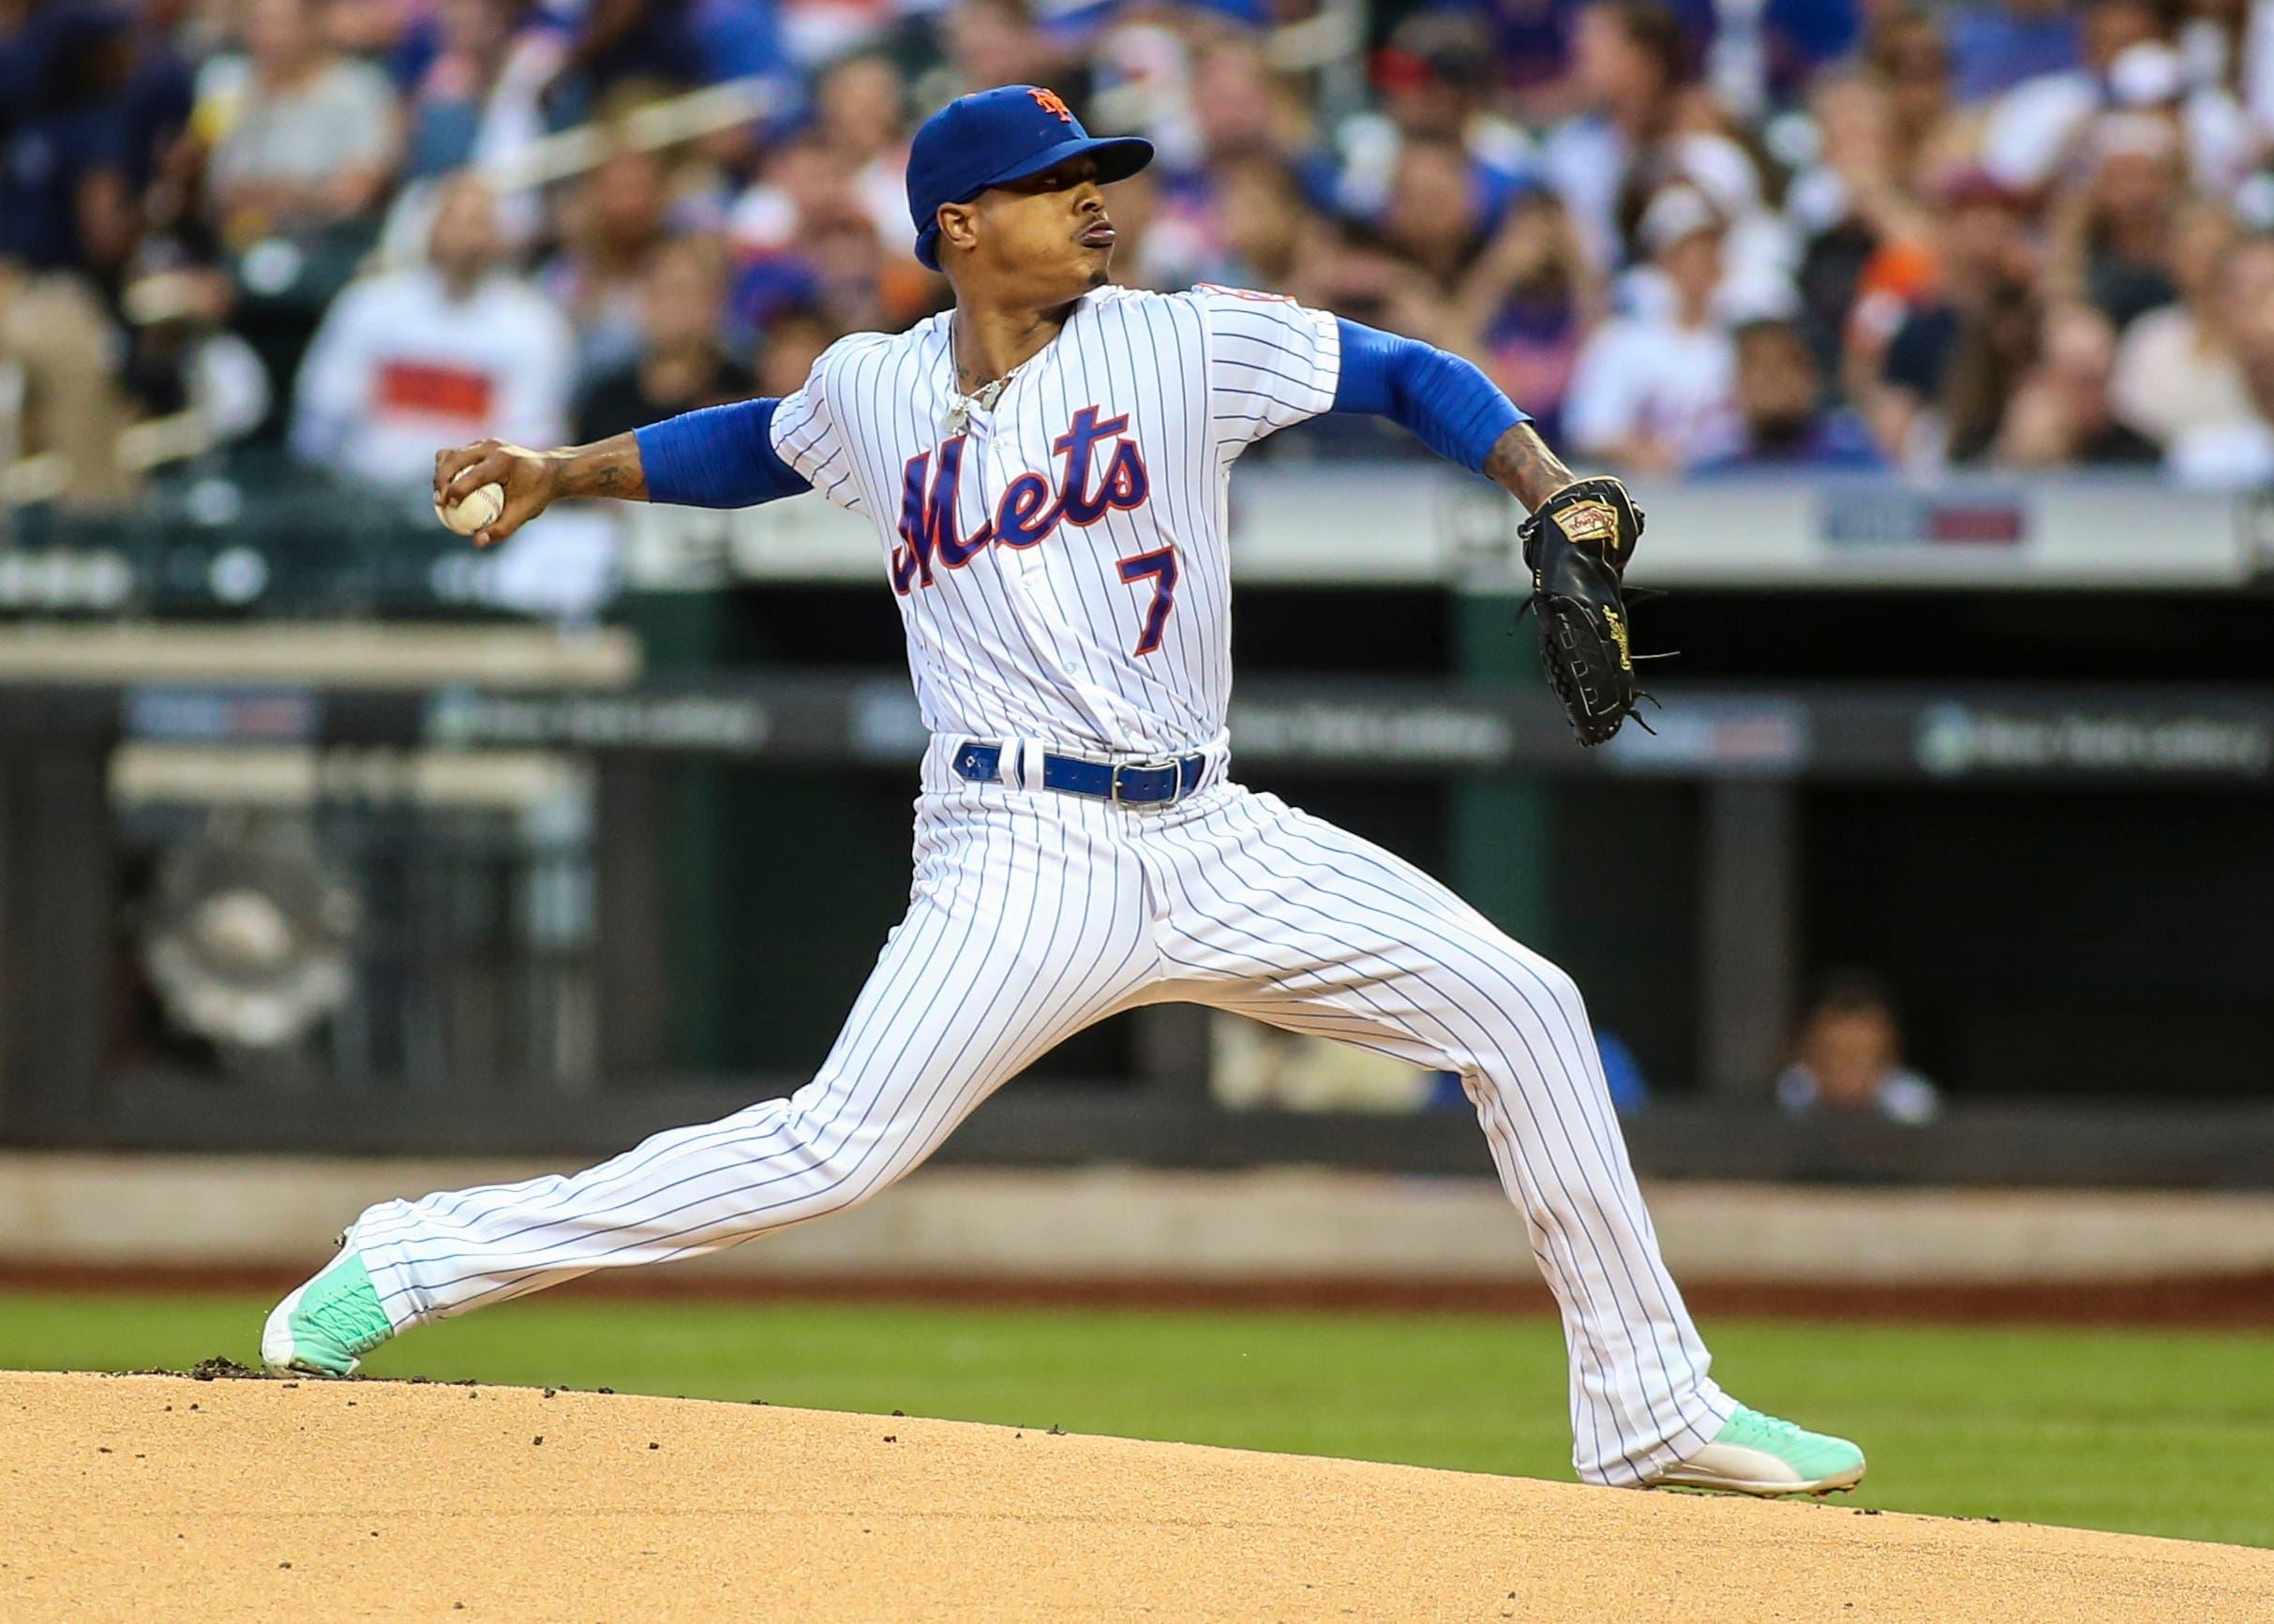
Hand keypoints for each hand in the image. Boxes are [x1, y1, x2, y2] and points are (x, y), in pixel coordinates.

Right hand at [433, 439, 560, 547]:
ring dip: (440, 474)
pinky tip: (448, 491)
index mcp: (503, 460)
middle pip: (453, 458)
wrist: (551, 471)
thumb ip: (501, 529)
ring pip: (450, 454)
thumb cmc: (538, 494)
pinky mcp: (479, 446)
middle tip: (439, 502)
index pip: (473, 474)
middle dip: (440, 480)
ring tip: (441, 497)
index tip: (448, 506)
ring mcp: (484, 444)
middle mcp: (491, 447)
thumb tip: (477, 542)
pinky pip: (455, 456)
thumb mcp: (524, 513)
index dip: (456, 489)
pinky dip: (447, 471)